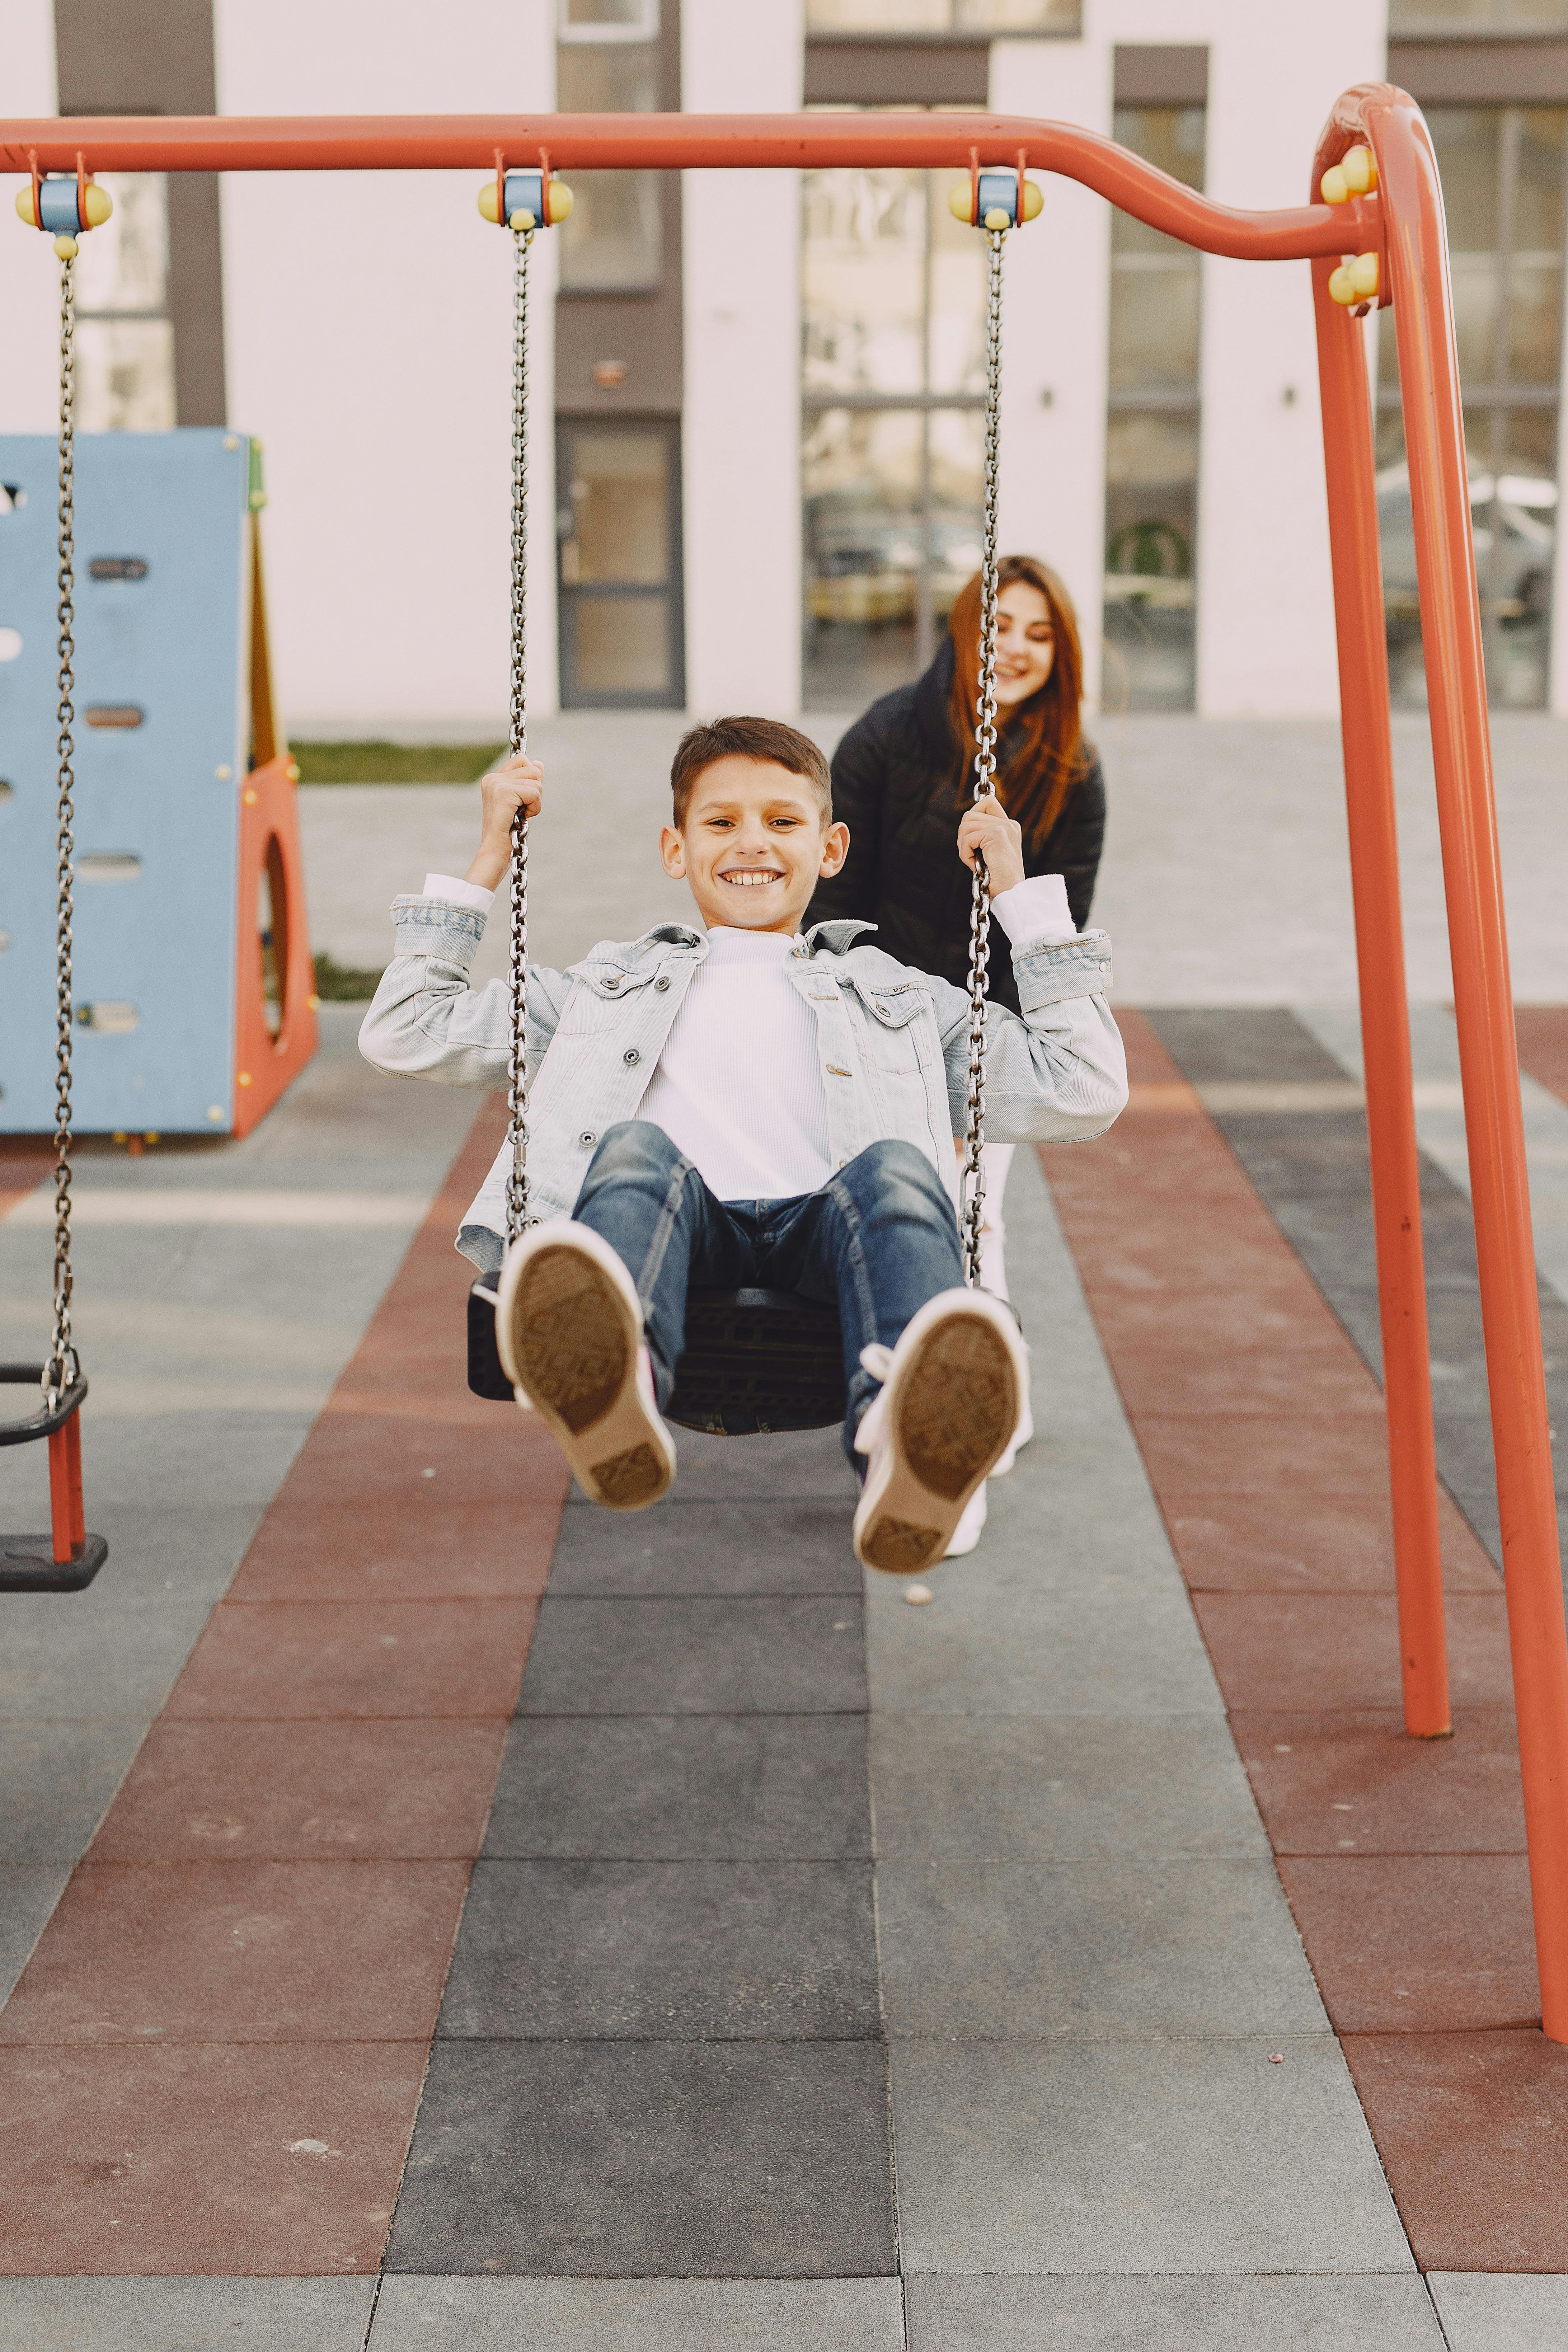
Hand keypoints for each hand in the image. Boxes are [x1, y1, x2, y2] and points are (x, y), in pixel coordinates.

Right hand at [467, 754, 543, 890]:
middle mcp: (492, 777)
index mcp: (493, 778)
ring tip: (520, 815)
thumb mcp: (523, 802)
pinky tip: (521, 817)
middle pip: (533, 767)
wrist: (497, 850)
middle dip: (536, 791)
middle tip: (522, 810)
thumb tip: (539, 764)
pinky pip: (535, 792)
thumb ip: (530, 782)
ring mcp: (495, 783)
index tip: (521, 802)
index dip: (532, 780)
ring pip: (536, 779)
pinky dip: (535, 808)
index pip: (523, 760)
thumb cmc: (510, 831)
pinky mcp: (502, 792)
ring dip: (535, 801)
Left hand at [957, 795, 1024, 896]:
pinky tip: (976, 866)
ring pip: (966, 824)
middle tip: (972, 856)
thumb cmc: (998, 881)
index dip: (973, 817)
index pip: (987, 802)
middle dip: (964, 837)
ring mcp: (1004, 827)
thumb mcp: (990, 854)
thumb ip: (982, 836)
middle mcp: (1009, 823)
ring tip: (975, 862)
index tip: (974, 841)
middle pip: (970, 814)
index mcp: (1009, 826)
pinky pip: (967, 838)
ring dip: (963, 847)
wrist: (1011, 896)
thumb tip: (964, 826)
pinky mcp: (997, 835)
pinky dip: (965, 854)